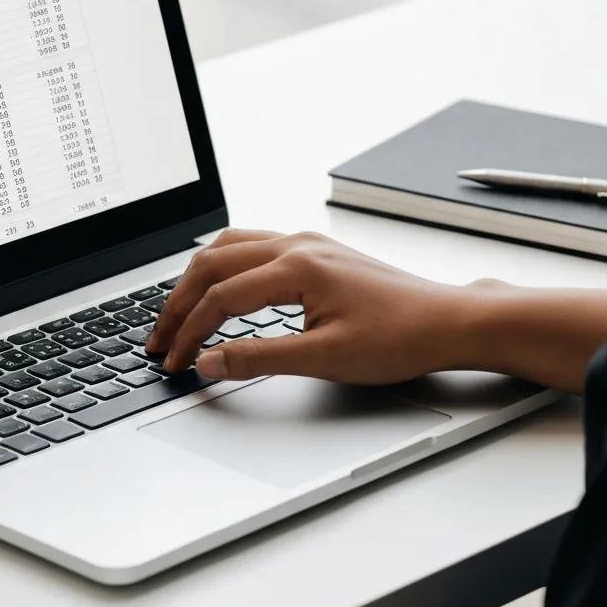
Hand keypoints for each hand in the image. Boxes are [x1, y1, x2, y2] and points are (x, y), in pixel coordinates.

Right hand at [145, 228, 471, 382]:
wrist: (447, 321)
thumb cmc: (400, 337)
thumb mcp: (325, 358)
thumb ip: (259, 358)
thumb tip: (210, 362)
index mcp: (296, 267)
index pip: (220, 299)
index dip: (189, 333)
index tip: (173, 362)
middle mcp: (296, 245)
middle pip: (212, 264)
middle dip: (179, 303)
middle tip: (159, 339)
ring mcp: (306, 243)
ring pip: (228, 247)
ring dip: (197, 279)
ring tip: (178, 313)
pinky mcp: (315, 251)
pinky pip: (251, 245)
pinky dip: (222, 267)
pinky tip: (219, 286)